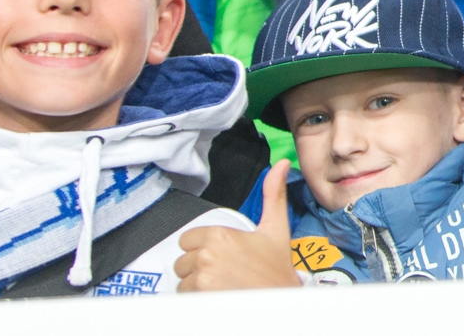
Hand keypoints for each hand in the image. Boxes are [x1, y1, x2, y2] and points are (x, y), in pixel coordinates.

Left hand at [175, 160, 300, 291]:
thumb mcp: (277, 228)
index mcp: (219, 235)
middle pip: (183, 261)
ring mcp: (200, 279)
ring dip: (197, 285)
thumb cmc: (277, 268)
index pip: (188, 240)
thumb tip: (280, 164)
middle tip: (224, 272)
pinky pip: (183, 297)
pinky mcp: (198, 299)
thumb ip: (273, 194)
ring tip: (221, 285)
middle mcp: (206, 255)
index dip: (204, 248)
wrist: (281, 300)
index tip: (223, 256)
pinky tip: (217, 296)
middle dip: (198, 268)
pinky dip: (197, 299)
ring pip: (182, 281)